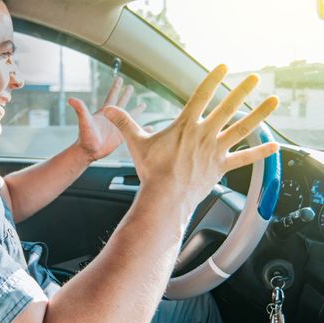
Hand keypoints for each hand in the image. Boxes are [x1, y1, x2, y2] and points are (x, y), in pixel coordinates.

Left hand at [68, 77, 146, 161]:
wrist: (89, 152)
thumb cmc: (85, 137)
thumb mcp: (84, 121)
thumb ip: (80, 109)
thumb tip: (70, 99)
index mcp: (105, 112)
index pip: (112, 96)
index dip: (116, 87)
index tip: (120, 78)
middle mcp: (112, 118)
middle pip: (121, 103)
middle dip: (126, 95)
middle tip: (131, 86)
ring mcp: (117, 127)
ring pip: (130, 116)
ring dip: (137, 110)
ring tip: (144, 104)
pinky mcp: (121, 136)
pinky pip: (134, 131)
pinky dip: (143, 129)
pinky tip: (150, 127)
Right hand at [103, 65, 278, 210]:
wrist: (165, 197)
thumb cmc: (152, 171)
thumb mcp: (136, 143)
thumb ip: (124, 124)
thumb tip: (108, 110)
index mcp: (185, 125)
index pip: (201, 95)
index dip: (212, 79)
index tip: (224, 66)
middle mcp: (204, 134)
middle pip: (228, 107)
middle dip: (242, 90)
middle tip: (255, 77)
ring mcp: (215, 150)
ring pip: (242, 128)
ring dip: (260, 113)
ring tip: (274, 101)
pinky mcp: (221, 167)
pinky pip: (244, 158)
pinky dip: (260, 152)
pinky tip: (274, 146)